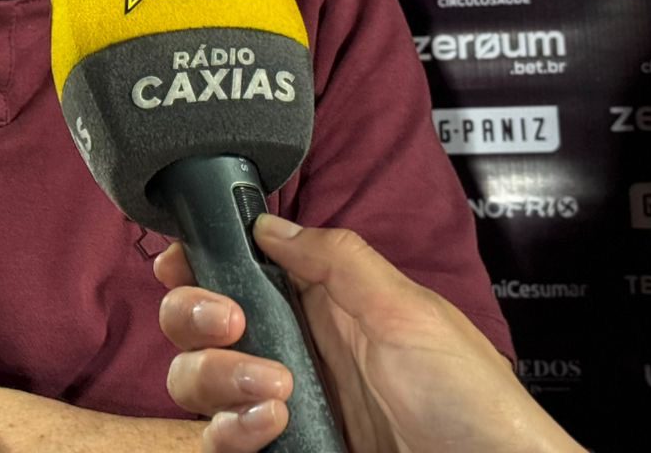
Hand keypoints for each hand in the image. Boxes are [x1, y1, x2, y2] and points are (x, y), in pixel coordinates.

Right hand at [154, 215, 581, 452]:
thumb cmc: (469, 399)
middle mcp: (289, 349)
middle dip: (193, 315)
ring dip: (216, 376)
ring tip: (274, 392)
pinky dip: (230, 431)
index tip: (181, 261)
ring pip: (195, 381)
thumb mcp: (408, 312)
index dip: (198, 259)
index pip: (235, 267)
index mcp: (320, 303)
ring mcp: (279, 406)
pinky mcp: (279, 451)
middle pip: (195, 322)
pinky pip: (219, 439)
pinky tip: (272, 427)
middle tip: (229, 322)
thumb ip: (336, 260)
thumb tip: (265, 220)